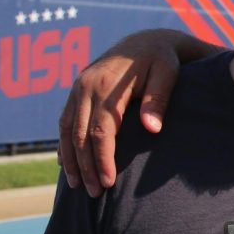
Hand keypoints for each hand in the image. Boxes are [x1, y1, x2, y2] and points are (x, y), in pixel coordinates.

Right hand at [58, 29, 192, 196]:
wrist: (147, 40)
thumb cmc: (162, 60)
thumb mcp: (168, 74)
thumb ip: (159, 100)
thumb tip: (152, 130)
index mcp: (108, 84)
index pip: (100, 130)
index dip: (102, 158)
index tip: (108, 182)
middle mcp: (87, 85)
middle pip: (79, 134)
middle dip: (86, 166)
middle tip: (94, 192)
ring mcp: (78, 87)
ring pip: (67, 129)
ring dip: (71, 159)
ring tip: (78, 185)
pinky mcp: (77, 90)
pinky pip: (65, 120)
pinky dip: (65, 143)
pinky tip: (68, 162)